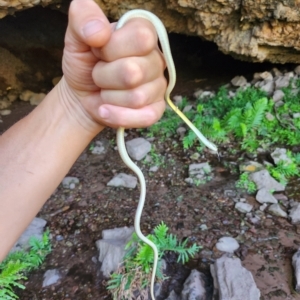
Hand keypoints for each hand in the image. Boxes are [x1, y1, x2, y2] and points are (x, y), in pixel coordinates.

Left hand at [59, 0, 166, 132]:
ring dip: (109, 97)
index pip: (141, 38)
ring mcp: (159, 86)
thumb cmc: (84, 63)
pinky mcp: (156, 109)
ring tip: (104, 90)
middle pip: (133, 73)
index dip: (111, 49)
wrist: (81, 95)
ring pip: (135, 97)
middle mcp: (156, 58)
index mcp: (143, 32)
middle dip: (104, 77)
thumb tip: (99, 32)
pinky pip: (144, 118)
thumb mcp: (76, 37)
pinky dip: (118, 117)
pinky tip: (106, 110)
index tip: (99, 51)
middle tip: (98, 74)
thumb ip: (82, 18)